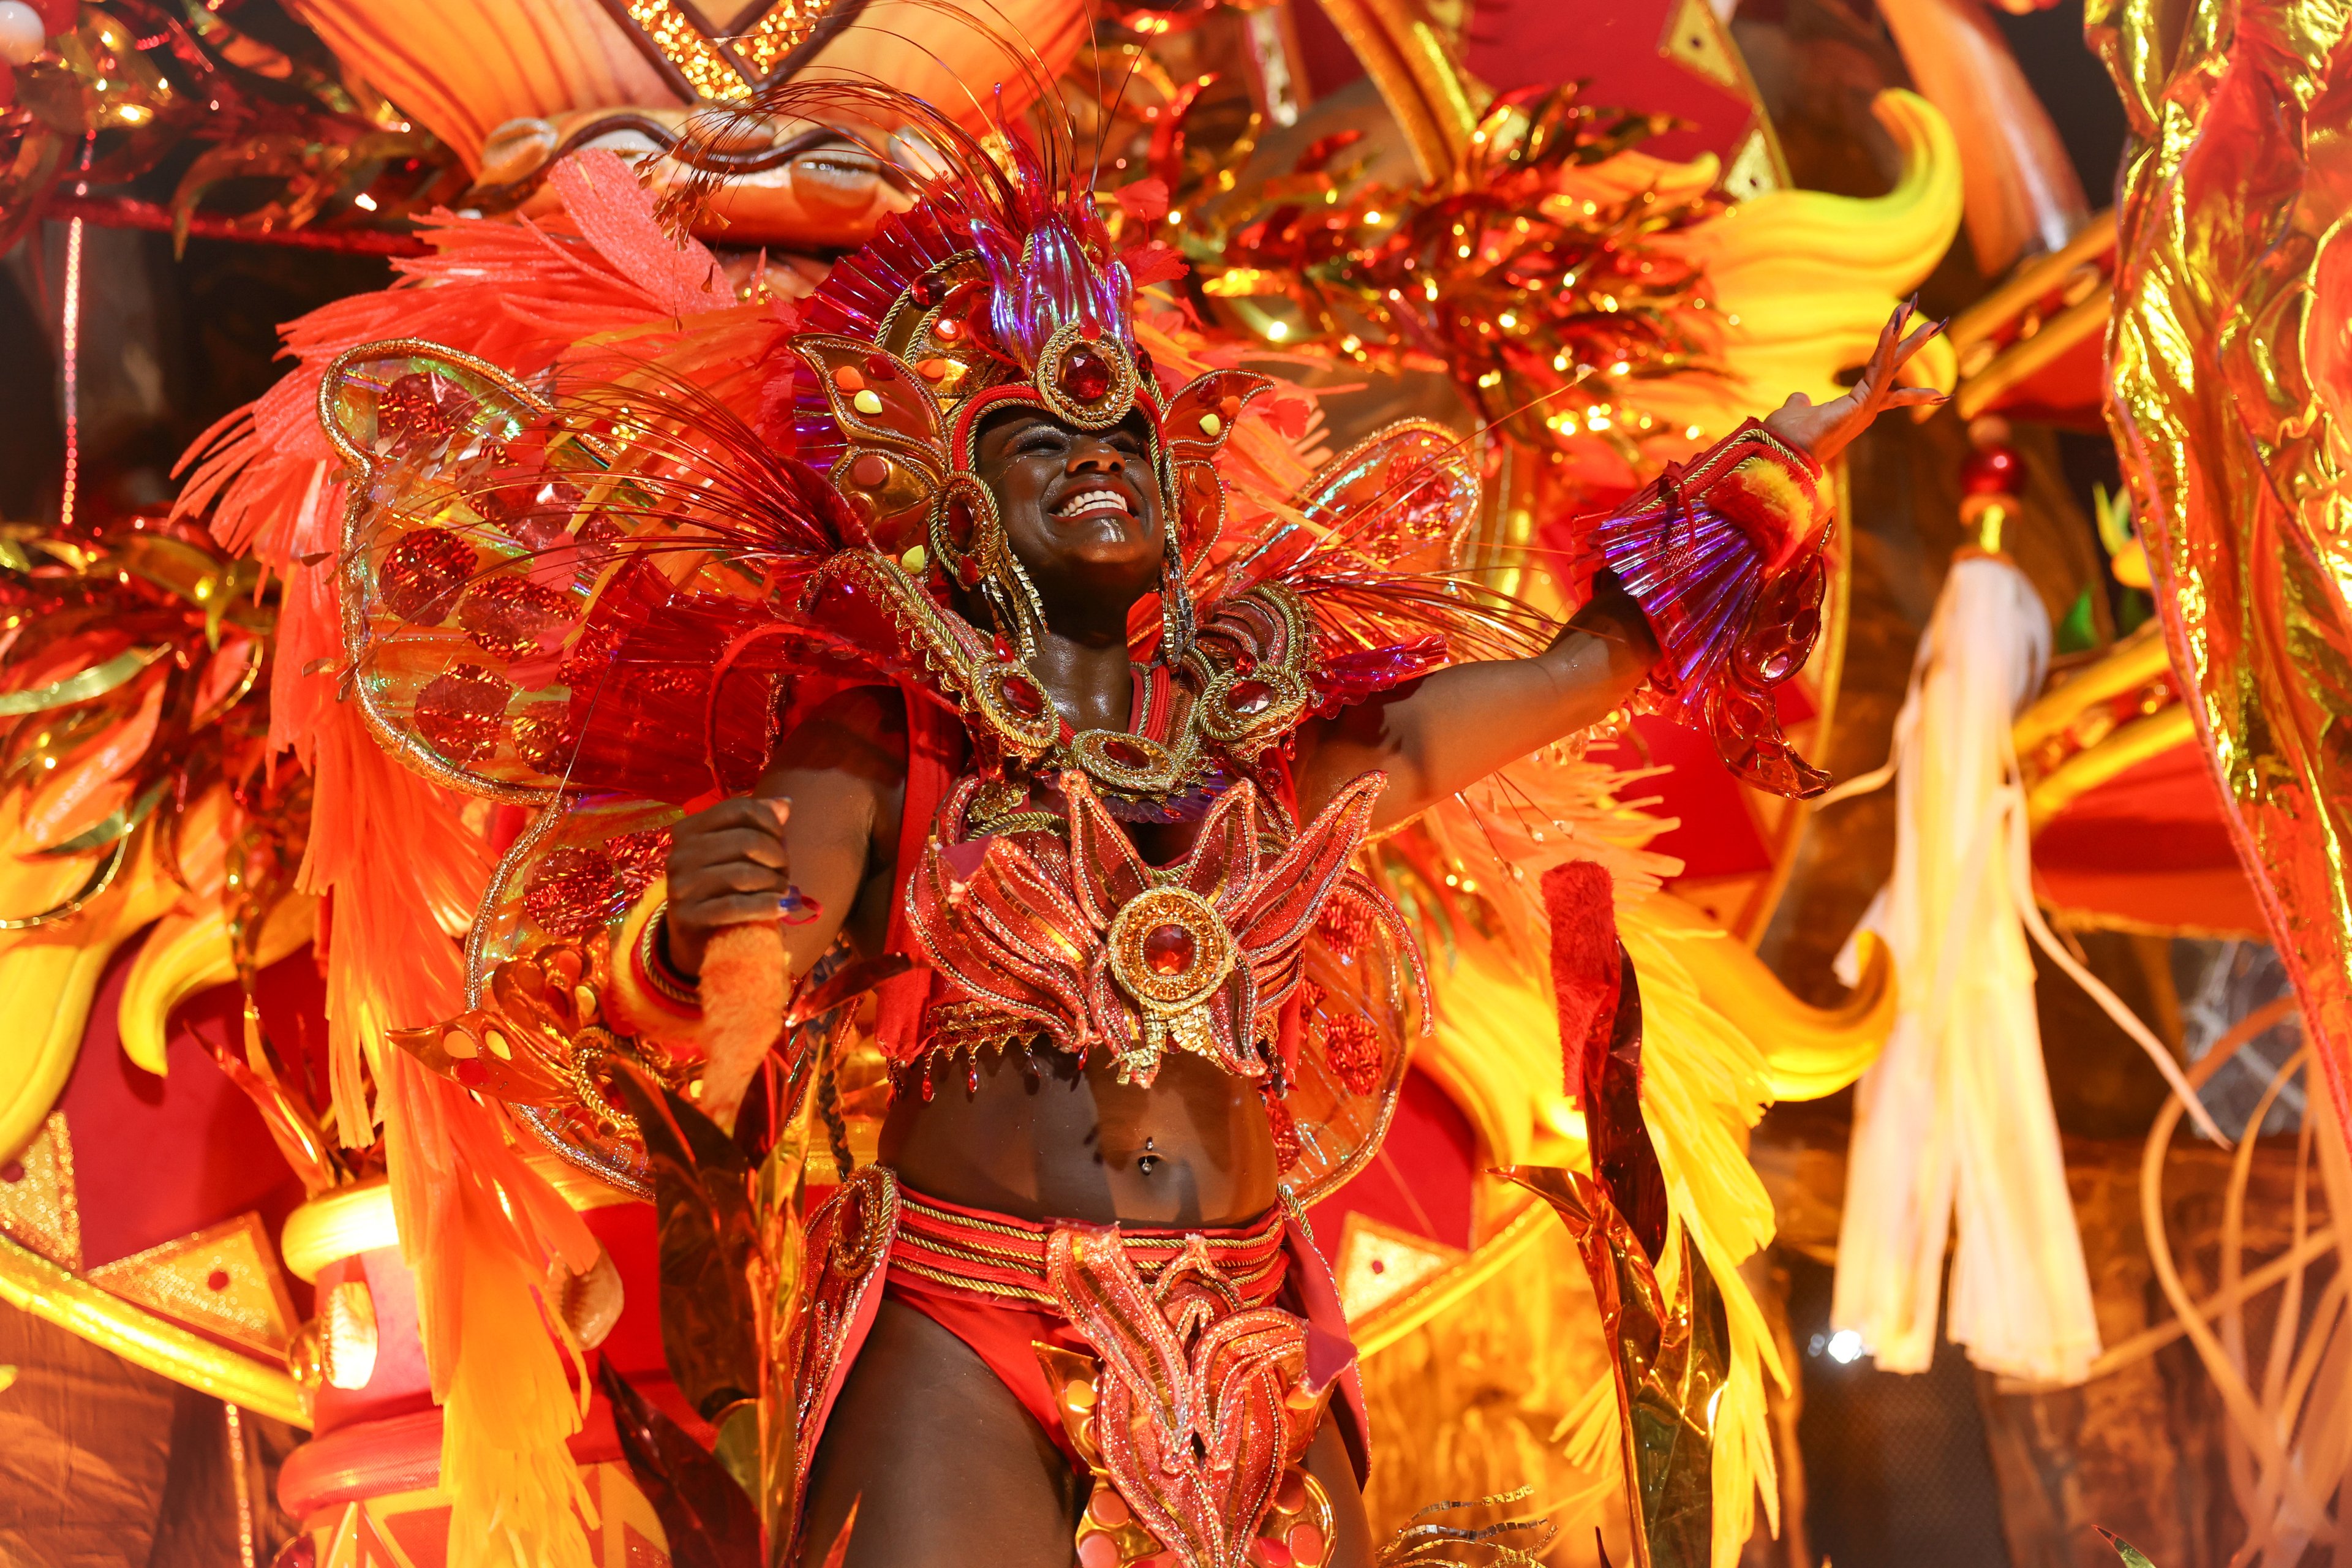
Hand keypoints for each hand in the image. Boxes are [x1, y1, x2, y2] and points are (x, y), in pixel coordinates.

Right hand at [662, 796, 790, 975]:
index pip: (739, 809)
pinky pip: (737, 905)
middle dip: (777, 856)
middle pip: (745, 840)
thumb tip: (784, 803)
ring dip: (775, 882)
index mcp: (689, 830)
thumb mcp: (736, 855)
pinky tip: (783, 907)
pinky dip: (767, 905)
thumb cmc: (722, 890)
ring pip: (743, 873)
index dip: (770, 822)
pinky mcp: (688, 917)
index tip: (782, 839)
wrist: (697, 940)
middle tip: (785, 871)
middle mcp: (679, 855)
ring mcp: (681, 887)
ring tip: (785, 891)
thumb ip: (757, 826)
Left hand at [1762, 298, 1946, 465]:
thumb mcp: (1795, 412)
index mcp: (1854, 407)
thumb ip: (1801, 403)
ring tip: (1930, 321)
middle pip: (1895, 369)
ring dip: (1908, 340)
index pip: (1882, 379)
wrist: (1781, 452)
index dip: (1895, 360)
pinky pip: (1878, 368)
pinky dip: (1886, 347)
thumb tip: (1800, 397)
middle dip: (1914, 345)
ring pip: (1891, 366)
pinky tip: (1894, 325)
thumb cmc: (1787, 438)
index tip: (1912, 349)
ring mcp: (1866, 405)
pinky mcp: (1862, 402)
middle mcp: (1866, 407)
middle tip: (1936, 324)